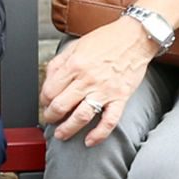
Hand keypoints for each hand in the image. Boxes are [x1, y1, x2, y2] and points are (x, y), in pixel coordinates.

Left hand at [39, 17, 153, 145]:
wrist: (135, 37)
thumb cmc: (107, 40)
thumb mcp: (76, 45)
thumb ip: (59, 62)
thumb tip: (47, 80)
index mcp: (74, 65)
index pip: (50, 90)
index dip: (43, 101)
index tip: (45, 104)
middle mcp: (87, 79)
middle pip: (61, 106)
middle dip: (51, 117)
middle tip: (50, 119)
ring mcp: (104, 90)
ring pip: (81, 117)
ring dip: (67, 129)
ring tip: (61, 134)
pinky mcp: (120, 98)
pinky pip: (108, 121)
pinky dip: (99, 135)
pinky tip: (90, 141)